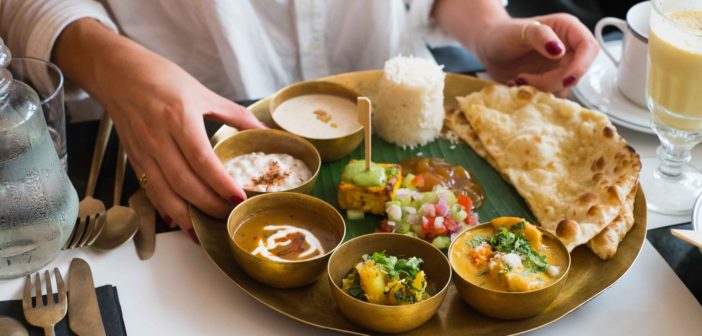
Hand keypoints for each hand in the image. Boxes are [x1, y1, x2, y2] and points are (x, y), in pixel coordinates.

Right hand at [53, 19, 264, 237]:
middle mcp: (158, 138)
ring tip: (203, 232)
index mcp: (179, 118)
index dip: (221, 183)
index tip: (239, 198)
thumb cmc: (161, 78)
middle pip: (185, 183)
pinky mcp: (134, 158)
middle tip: (229, 217)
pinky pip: (149, 189)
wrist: (117, 73)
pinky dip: (164, 208)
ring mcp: (143, 151)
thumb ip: (235, 114)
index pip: (202, 160)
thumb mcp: (202, 92)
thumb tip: (264, 129)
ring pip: (164, 193)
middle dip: (209, 205)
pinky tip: (178, 220)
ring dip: (185, 216)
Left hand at [474, 14, 598, 96]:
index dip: (581, 66)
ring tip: (517, 80)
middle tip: (524, 79)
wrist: (489, 48)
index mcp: (568, 30)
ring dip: (541, 90)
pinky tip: (517, 85)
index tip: (566, 79)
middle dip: (553, 82)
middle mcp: (568, 49)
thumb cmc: (502, 34)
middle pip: (576, 73)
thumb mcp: (519, 31)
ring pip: (564, 87)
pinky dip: (535, 95)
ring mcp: (560, 67)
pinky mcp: (549, 82)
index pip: (589, 48)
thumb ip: (539, 36)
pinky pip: (551, 95)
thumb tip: (559, 51)